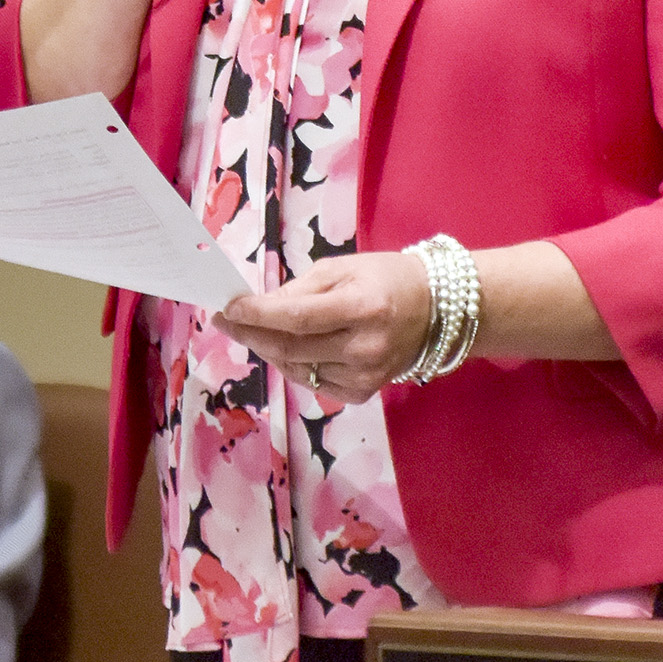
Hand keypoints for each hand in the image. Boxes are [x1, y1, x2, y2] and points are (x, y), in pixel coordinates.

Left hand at [213, 252, 430, 404]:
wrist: (437, 311)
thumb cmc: (386, 278)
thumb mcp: (343, 267)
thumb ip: (301, 288)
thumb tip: (260, 306)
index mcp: (361, 308)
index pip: (296, 317)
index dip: (257, 315)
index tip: (228, 306)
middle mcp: (364, 348)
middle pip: (290, 348)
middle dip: (250, 334)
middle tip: (225, 320)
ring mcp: (365, 376)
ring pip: (297, 368)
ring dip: (268, 349)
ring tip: (253, 330)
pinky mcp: (364, 393)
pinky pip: (314, 383)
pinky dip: (293, 365)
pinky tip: (288, 348)